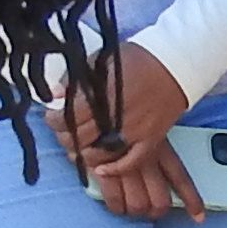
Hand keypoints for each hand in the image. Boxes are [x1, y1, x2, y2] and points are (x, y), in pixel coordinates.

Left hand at [62, 48, 201, 218]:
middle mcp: (114, 117)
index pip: (65, 117)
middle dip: (65, 136)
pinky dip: (114, 169)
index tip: (52, 116)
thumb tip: (55, 94)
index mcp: (100, 95)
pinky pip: (130, 163)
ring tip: (78, 147)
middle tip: (64, 132)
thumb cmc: (137, 58)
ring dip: (84, 154)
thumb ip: (77, 79)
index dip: (53, 120)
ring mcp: (134, 131)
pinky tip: (101, 169)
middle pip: (78, 138)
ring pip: (99, 154)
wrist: (174, 63)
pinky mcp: (150, 140)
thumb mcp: (101, 60)